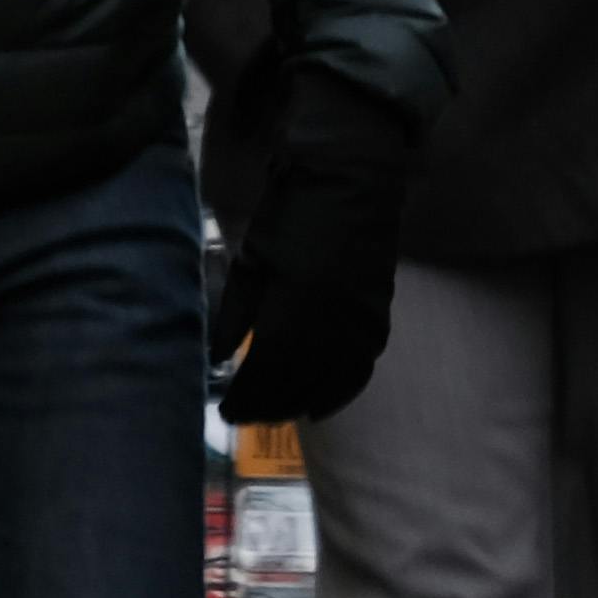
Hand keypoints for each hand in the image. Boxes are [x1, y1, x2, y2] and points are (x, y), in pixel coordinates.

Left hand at [213, 98, 410, 425]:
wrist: (351, 181)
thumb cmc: (292, 215)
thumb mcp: (251, 260)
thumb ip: (235, 314)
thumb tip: (218, 359)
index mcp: (294, 305)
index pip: (267, 371)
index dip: (246, 398)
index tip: (226, 413)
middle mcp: (332, 323)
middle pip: (299, 383)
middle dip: (269, 406)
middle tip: (246, 416)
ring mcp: (361, 323)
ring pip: (331, 382)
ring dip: (301, 403)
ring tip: (275, 414)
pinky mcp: (379, 319)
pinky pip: (361, 370)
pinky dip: (339, 392)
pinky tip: (319, 406)